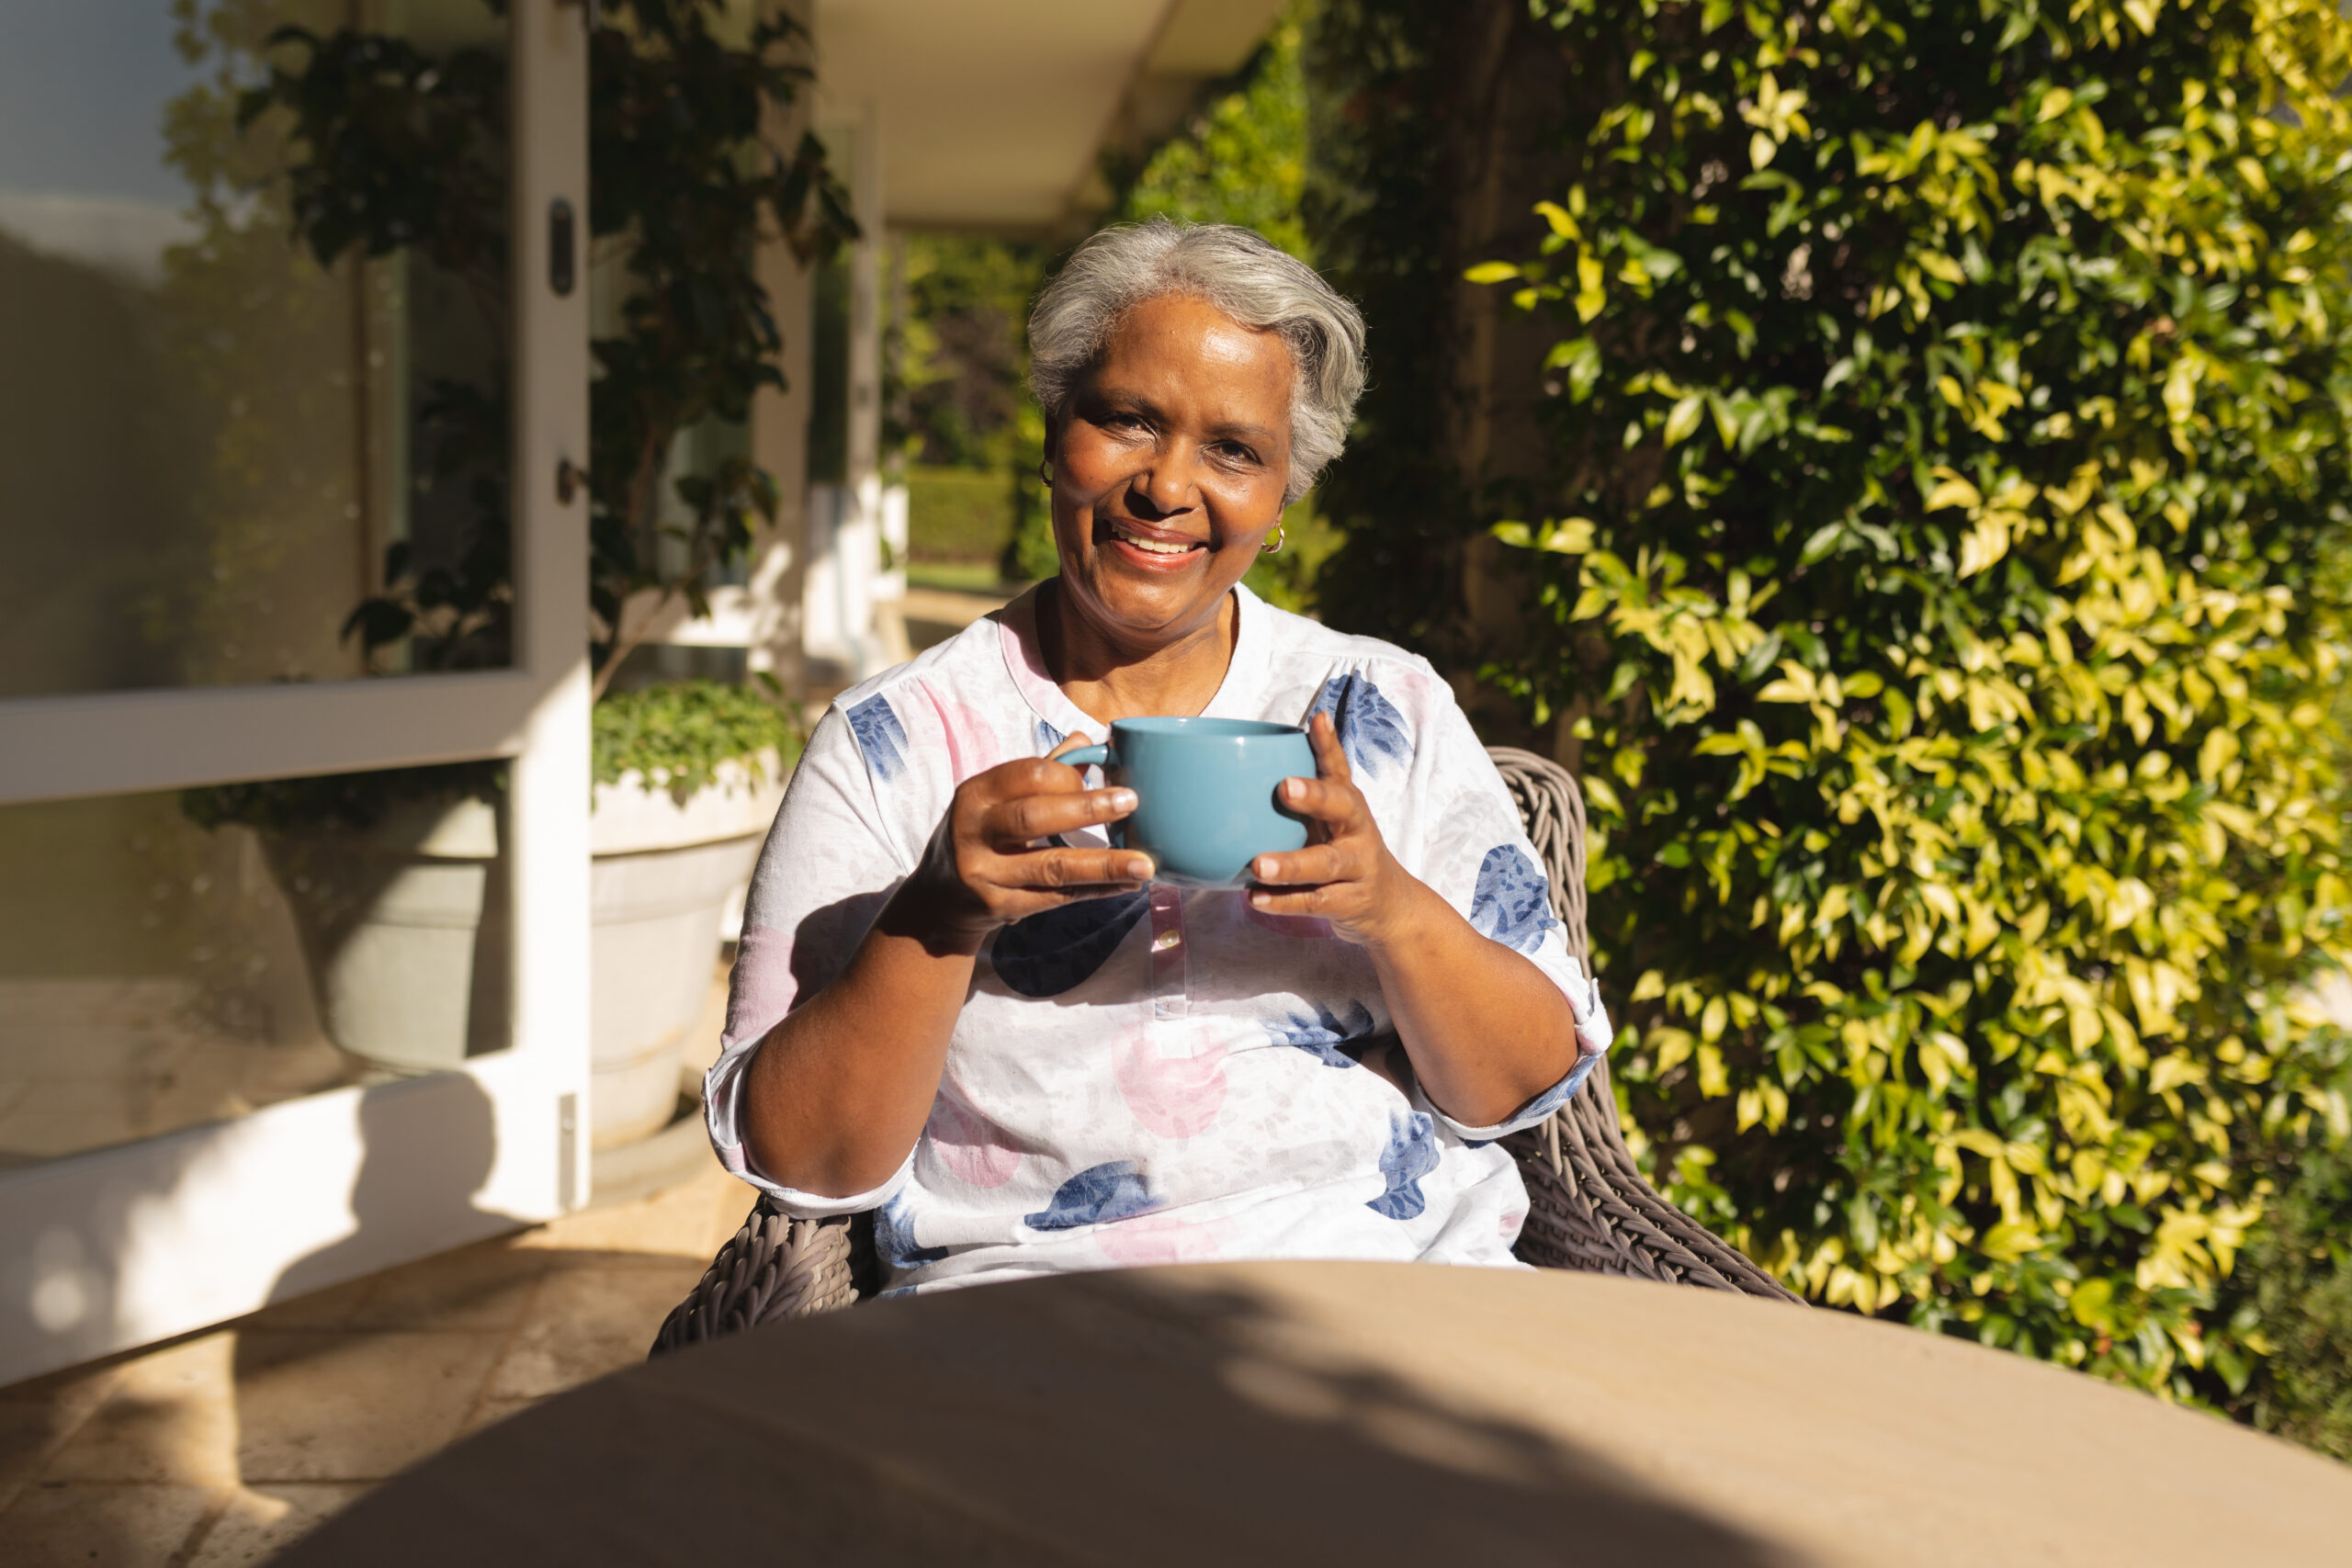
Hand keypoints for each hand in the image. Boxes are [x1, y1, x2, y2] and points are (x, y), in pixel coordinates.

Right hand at [888, 734, 1153, 952]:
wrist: (939, 899)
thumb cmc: (980, 836)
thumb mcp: (995, 800)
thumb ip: (1039, 772)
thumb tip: (1087, 739)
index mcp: (976, 794)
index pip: (1028, 775)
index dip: (1070, 777)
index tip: (1104, 781)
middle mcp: (974, 832)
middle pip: (1034, 817)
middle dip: (1088, 809)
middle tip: (1132, 803)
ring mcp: (984, 873)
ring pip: (1051, 866)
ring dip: (1103, 864)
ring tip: (1145, 865)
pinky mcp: (999, 907)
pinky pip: (1056, 897)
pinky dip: (1095, 891)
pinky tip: (1125, 885)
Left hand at [1247, 711, 1432, 947]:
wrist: (1390, 905)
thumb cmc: (1348, 849)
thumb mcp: (1337, 814)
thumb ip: (1314, 780)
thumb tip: (1296, 729)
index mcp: (1349, 804)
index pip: (1340, 768)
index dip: (1329, 745)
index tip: (1316, 722)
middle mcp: (1358, 830)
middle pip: (1343, 809)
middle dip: (1316, 796)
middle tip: (1284, 787)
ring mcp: (1357, 868)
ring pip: (1326, 864)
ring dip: (1291, 864)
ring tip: (1257, 866)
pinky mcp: (1348, 903)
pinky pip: (1315, 902)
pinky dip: (1284, 902)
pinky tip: (1254, 898)